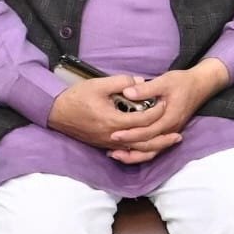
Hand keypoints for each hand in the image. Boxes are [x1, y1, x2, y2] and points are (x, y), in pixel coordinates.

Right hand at [48, 74, 163, 149]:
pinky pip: (124, 151)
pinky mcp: (103, 144)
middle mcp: (111, 136)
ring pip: (134, 150)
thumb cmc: (77, 97)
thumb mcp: (99, 84)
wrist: (54, 111)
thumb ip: (122, 82)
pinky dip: (138, 151)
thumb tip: (140, 82)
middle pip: (142, 142)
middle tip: (179, 136)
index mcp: (112, 121)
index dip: (156, 112)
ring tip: (168, 143)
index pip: (142, 120)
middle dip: (161, 140)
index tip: (166, 102)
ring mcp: (106, 143)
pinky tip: (148, 148)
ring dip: (152, 148)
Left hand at [107, 59, 229, 159]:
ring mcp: (170, 133)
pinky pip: (154, 149)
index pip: (148, 132)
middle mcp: (171, 129)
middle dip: (128, 146)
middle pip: (148, 146)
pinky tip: (126, 151)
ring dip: (133, 155)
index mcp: (170, 118)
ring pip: (151, 152)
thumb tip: (127, 92)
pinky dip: (140, 153)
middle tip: (109, 143)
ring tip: (114, 154)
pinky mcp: (168, 133)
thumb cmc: (183, 82)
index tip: (113, 133)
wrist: (201, 85)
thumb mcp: (165, 81)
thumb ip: (146, 88)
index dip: (130, 134)